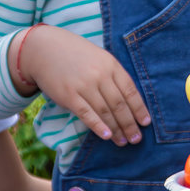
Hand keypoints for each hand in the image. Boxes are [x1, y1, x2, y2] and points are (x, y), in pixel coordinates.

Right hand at [21, 25, 151, 145]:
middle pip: (119, 104)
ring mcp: (84, 85)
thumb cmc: (74, 54)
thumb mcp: (98, 57)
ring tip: (123, 142)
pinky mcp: (69, 96)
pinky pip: (86, 114)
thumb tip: (128, 100)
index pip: (130, 90)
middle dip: (130, 124)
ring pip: (105, 111)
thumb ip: (112, 74)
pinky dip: (98, 126)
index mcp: (110, 64)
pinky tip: (107, 136)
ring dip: (116, 129)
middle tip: (136, 139)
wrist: (43, 48)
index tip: (146, 122)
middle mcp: (99, 75)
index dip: (139, 108)